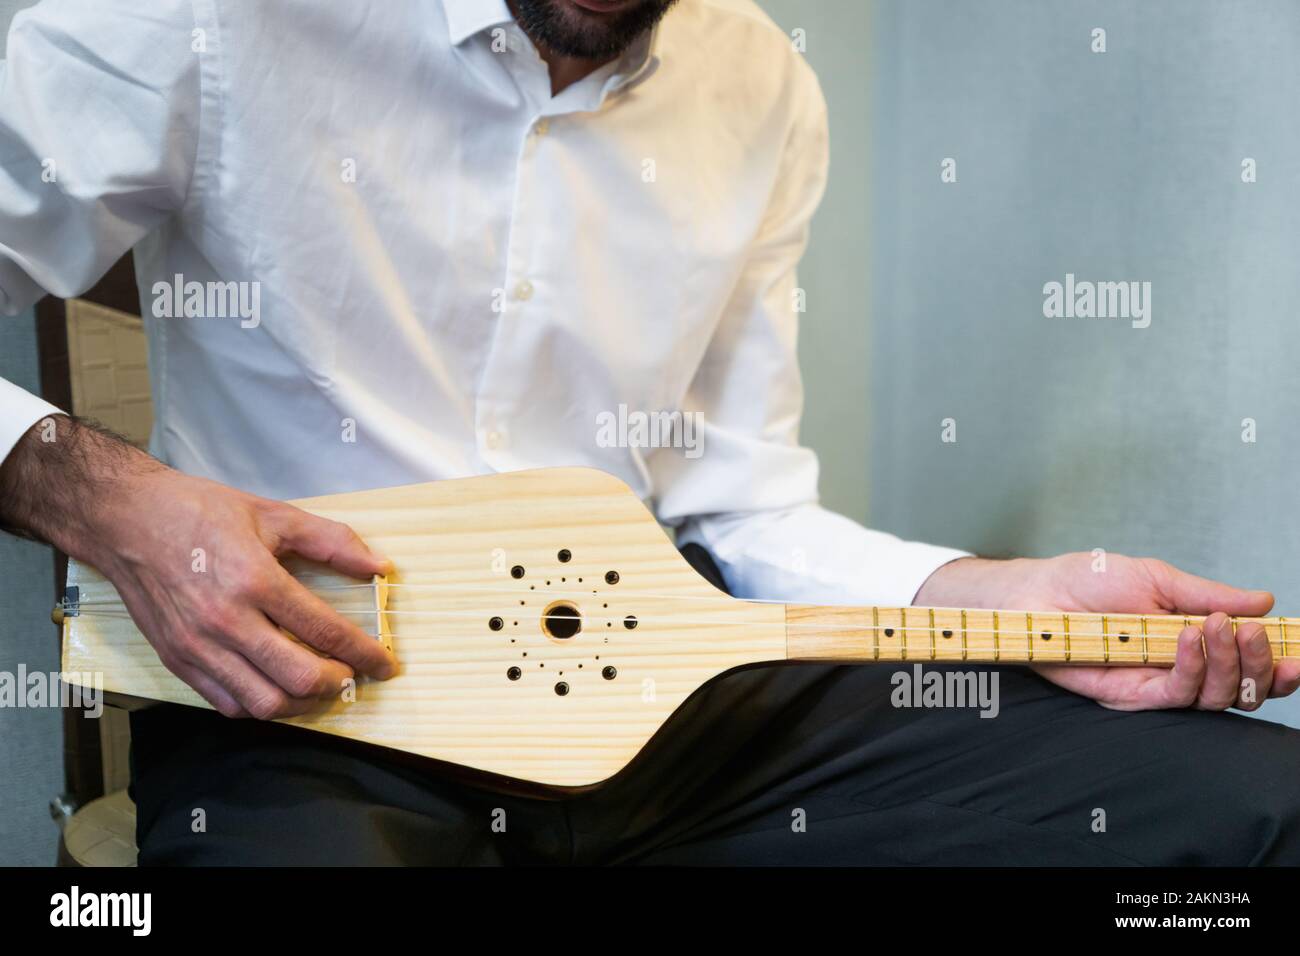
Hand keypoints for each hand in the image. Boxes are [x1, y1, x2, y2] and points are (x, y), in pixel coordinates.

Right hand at [0, 416, 396, 717]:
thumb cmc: (200, 513)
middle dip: (337, 684)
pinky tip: (277, 687)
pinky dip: (261, 705)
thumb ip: (332, 541)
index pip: (325, 631)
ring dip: (302, 703)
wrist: (127, 520)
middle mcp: (226, 621)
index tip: (384, 664)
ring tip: (318, 686)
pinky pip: (227, 704)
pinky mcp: (177, 660)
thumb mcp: (274, 514)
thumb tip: (379, 567)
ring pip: (264, 703)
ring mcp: (198, 646)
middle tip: (351, 675)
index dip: (364, 654)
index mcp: (256, 580)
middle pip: (298, 678)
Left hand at [914, 552, 1299, 711]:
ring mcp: (1158, 685)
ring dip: (1229, 663)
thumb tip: (1265, 601)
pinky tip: (1189, 638)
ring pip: (1215, 697)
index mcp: (1195, 639)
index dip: (1280, 661)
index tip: (1297, 649)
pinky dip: (1190, 668)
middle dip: (1261, 664)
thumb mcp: (1157, 578)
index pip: (1248, 661)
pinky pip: (1175, 695)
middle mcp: (1183, 668)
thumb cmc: (1090, 583)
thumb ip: (1207, 595)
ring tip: (1220, 628)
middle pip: (1243, 688)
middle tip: (1257, 633)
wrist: (1039, 593)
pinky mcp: (1130, 698)